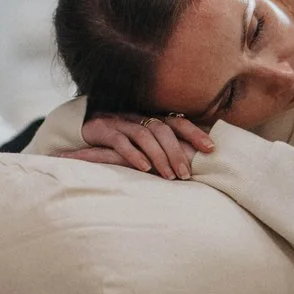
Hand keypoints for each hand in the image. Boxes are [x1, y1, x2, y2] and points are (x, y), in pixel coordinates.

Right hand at [70, 112, 213, 177]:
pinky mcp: (103, 131)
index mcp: (150, 117)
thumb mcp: (142, 139)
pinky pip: (120, 141)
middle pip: (163, 130)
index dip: (195, 133)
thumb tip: (193, 161)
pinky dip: (133, 154)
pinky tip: (144, 168)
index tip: (211, 149)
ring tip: (169, 176)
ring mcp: (120, 122)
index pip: (177, 122)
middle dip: (177, 152)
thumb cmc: (119, 137)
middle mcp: (138, 117)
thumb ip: (163, 145)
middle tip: (187, 175)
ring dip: (159, 156)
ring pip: (144, 135)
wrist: (82, 126)